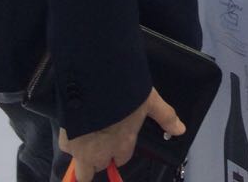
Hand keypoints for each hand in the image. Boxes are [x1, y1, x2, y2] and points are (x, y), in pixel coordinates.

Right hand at [59, 87, 183, 181]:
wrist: (96, 81)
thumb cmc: (127, 90)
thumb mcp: (150, 100)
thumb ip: (165, 116)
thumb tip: (181, 130)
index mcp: (123, 143)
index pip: (122, 158)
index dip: (121, 149)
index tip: (119, 137)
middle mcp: (102, 152)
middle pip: (98, 166)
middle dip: (100, 157)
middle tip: (101, 138)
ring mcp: (82, 149)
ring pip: (82, 166)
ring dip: (84, 156)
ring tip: (86, 136)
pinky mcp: (66, 140)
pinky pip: (67, 148)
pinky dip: (71, 141)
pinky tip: (75, 126)